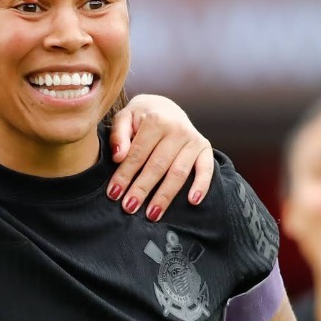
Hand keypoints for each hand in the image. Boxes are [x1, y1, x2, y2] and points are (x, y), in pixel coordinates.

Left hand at [107, 96, 215, 220]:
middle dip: (142, 189)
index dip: (124, 175)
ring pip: (178, 173)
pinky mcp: (205, 148)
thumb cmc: (141, 117)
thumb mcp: (125, 117)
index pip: (137, 154)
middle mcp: (178, 129)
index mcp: (156, 120)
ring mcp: (193, 139)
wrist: (165, 106)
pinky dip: (201, 185)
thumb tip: (118, 156)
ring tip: (152, 214)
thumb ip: (119, 135)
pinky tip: (193, 201)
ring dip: (165, 195)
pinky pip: (206, 169)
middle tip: (129, 208)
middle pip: (157, 166)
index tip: (113, 194)